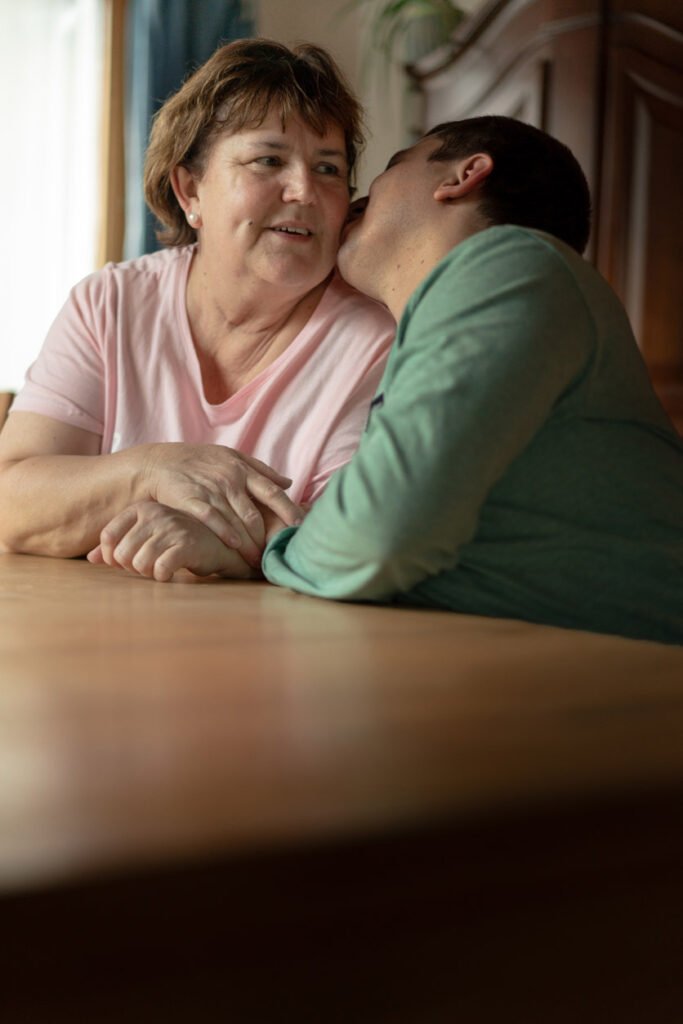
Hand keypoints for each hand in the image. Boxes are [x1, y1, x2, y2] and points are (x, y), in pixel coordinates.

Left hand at [88, 501, 257, 581]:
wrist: (219, 544)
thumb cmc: (178, 541)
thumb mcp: (147, 538)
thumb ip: (118, 545)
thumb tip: (91, 558)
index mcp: (141, 509)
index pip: (108, 537)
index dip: (113, 557)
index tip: (127, 563)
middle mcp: (155, 514)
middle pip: (122, 554)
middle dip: (132, 568)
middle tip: (149, 567)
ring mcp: (171, 528)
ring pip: (139, 563)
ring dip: (148, 574)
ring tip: (161, 568)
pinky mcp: (186, 544)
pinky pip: (160, 569)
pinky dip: (163, 577)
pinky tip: (171, 573)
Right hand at [144, 443, 303, 566]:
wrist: (160, 463)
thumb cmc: (201, 461)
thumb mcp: (232, 457)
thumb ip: (262, 470)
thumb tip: (288, 482)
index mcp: (244, 470)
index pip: (272, 492)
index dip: (288, 510)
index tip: (300, 527)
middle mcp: (231, 480)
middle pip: (255, 513)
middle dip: (267, 537)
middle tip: (276, 554)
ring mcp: (212, 490)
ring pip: (237, 520)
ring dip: (249, 543)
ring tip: (258, 560)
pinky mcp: (193, 499)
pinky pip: (212, 518)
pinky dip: (224, 532)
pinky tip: (234, 546)